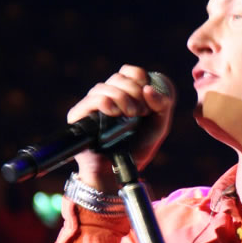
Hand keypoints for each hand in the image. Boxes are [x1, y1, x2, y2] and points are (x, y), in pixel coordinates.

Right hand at [67, 65, 175, 189]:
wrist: (121, 171)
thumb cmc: (139, 148)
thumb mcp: (159, 125)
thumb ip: (162, 105)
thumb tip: (148, 88)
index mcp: (124, 94)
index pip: (129, 71)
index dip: (140, 79)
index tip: (148, 99)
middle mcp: (107, 97)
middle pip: (119, 77)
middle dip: (134, 92)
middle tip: (141, 112)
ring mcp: (92, 105)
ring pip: (105, 86)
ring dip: (123, 98)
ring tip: (130, 115)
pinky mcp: (79, 115)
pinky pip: (92, 99)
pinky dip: (106, 102)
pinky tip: (114, 112)